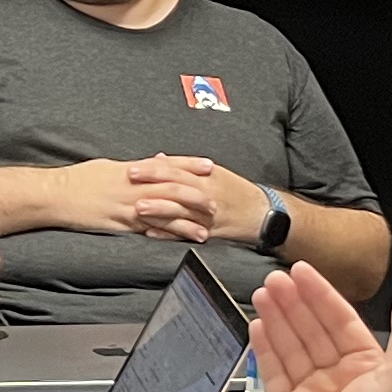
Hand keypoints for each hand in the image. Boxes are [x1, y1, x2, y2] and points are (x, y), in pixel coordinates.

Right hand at [47, 159, 204, 238]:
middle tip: (216, 202)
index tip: (209, 166)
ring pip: (166, 212)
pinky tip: (179, 241)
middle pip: (174, 189)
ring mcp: (129, 205)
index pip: (168, 165)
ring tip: (206, 229)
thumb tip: (149, 165)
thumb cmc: (79, 180)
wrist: (57, 194)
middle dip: (197, 196)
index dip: (190, 165)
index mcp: (132, 169)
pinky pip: (150, 229)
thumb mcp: (107, 167)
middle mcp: (135, 186)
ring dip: (188, 221)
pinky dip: (168, 235)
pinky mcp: (122, 223)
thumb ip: (131, 169)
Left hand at [132, 153, 273, 244]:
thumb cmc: (235, 191)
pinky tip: (151, 232)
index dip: (154, 168)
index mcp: (206, 177)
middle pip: (176, 186)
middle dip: (152, 184)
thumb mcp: (214, 173)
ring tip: (138, 208)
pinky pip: (185, 232)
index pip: (176, 169)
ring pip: (179, 210)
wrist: (262, 214)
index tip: (133, 167)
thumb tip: (159, 158)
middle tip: (130, 182)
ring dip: (158, 209)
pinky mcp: (208, 231)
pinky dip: (167, 233)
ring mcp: (206, 214)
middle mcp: (206, 193)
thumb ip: (185, 167)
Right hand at [248, 264, 391, 391]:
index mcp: (367, 368)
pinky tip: (258, 326)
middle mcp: (339, 378)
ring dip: (277, 318)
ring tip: (263, 294)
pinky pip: (273, 369)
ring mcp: (312, 391)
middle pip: (312, 329)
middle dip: (294, 302)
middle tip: (276, 280)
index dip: (321, 294)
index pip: (341, 320)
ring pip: (291, 345)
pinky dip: (264, 347)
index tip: (304, 274)